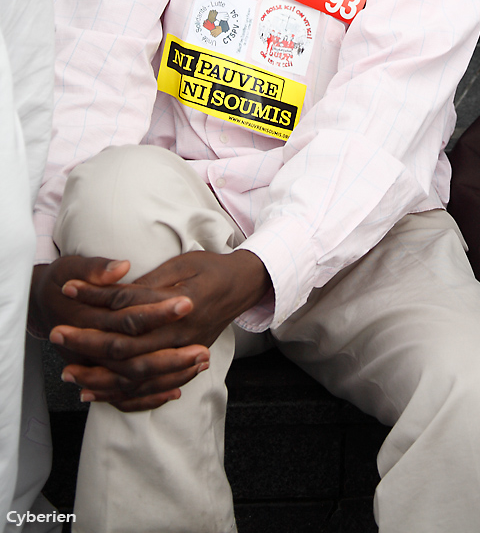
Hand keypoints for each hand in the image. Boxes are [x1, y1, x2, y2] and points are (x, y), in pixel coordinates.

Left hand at [50, 250, 270, 410]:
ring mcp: (183, 354)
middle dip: (87, 344)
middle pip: (126, 348)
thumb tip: (113, 292)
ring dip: (99, 377)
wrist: (242, 285)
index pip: (129, 307)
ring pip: (135, 376)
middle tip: (56, 336)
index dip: (96, 298)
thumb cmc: (209, 268)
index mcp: (179, 306)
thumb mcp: (181, 264)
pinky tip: (95, 395)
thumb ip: (148, 284)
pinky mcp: (183, 364)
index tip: (67, 290)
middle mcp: (180, 336)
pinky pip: (149, 390)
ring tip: (68, 373)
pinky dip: (121, 396)